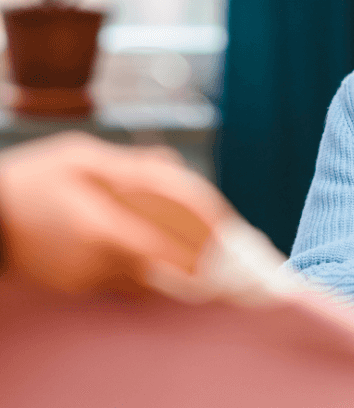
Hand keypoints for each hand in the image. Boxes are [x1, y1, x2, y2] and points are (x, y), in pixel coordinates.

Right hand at [0, 132, 231, 294]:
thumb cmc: (33, 180)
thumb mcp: (82, 159)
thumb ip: (132, 167)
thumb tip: (173, 165)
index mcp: (102, 232)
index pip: (167, 246)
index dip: (201, 240)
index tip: (229, 231)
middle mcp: (98, 264)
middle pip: (164, 271)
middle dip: (197, 257)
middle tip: (228, 243)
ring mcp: (86, 280)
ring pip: (148, 281)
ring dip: (174, 264)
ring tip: (204, 244)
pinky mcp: (78, 287)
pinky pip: (126, 281)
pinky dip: (148, 267)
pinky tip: (161, 246)